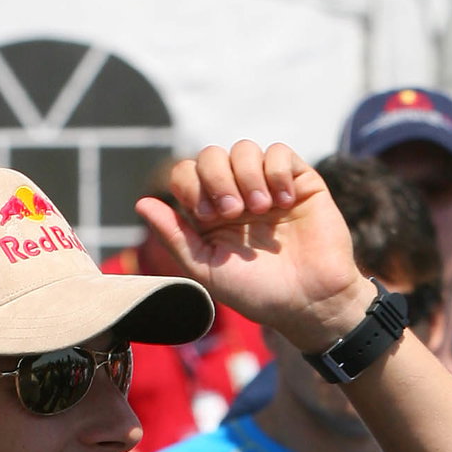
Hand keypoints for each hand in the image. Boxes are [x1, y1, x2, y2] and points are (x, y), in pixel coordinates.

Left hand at [137, 144, 371, 350]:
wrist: (310, 302)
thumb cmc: (259, 294)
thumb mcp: (207, 270)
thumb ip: (175, 237)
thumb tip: (141, 203)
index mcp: (211, 215)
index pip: (187, 174)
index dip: (190, 184)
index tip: (206, 214)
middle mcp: (237, 196)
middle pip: (212, 156)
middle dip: (217, 179)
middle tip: (232, 212)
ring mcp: (268, 187)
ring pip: (245, 149)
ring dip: (247, 176)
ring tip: (261, 210)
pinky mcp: (299, 183)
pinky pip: (279, 153)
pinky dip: (276, 171)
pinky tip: (283, 201)